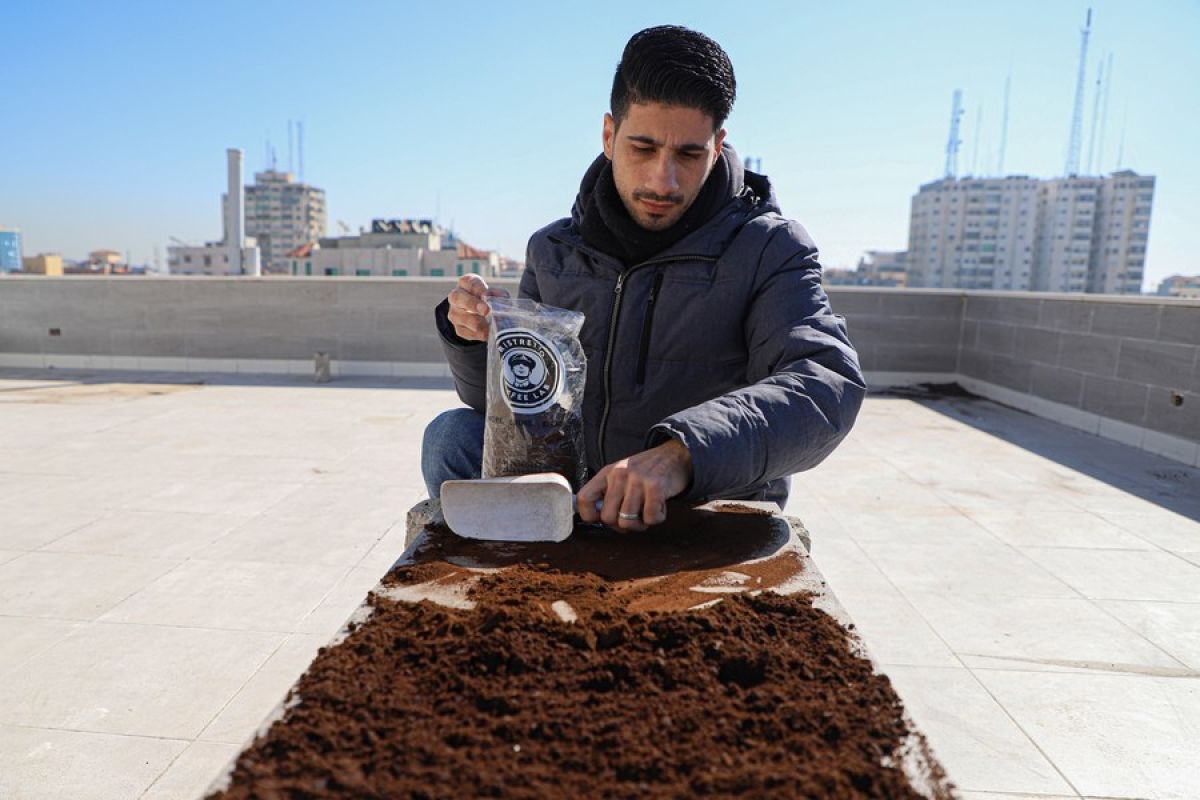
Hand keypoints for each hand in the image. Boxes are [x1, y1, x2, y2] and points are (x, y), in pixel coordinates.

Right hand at [445, 274, 509, 341]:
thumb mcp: (494, 293)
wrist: (478, 313)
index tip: (486, 295)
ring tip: (492, 323)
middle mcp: (456, 297)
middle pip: (458, 298)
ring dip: (480, 322)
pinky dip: (481, 333)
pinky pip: (469, 333)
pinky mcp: (458, 329)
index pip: (469, 283)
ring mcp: (454, 314)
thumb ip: (498, 294)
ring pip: (465, 319)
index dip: (478, 289)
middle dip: (473, 304)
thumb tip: (501, 298)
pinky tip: (488, 331)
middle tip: (486, 310)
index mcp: (465, 283)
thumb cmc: (488, 299)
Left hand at [577, 439, 692, 531]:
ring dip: (641, 523)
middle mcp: (620, 475)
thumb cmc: (647, 471)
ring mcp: (637, 480)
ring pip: (628, 521)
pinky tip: (659, 506)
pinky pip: (650, 518)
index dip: (589, 516)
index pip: (584, 498)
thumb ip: (609, 493)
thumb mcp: (622, 475)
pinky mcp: (656, 487)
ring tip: (647, 510)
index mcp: (607, 473)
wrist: (676, 455)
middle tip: (633, 517)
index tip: (601, 519)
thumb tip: (596, 517)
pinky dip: (657, 518)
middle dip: (621, 524)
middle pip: (607, 517)